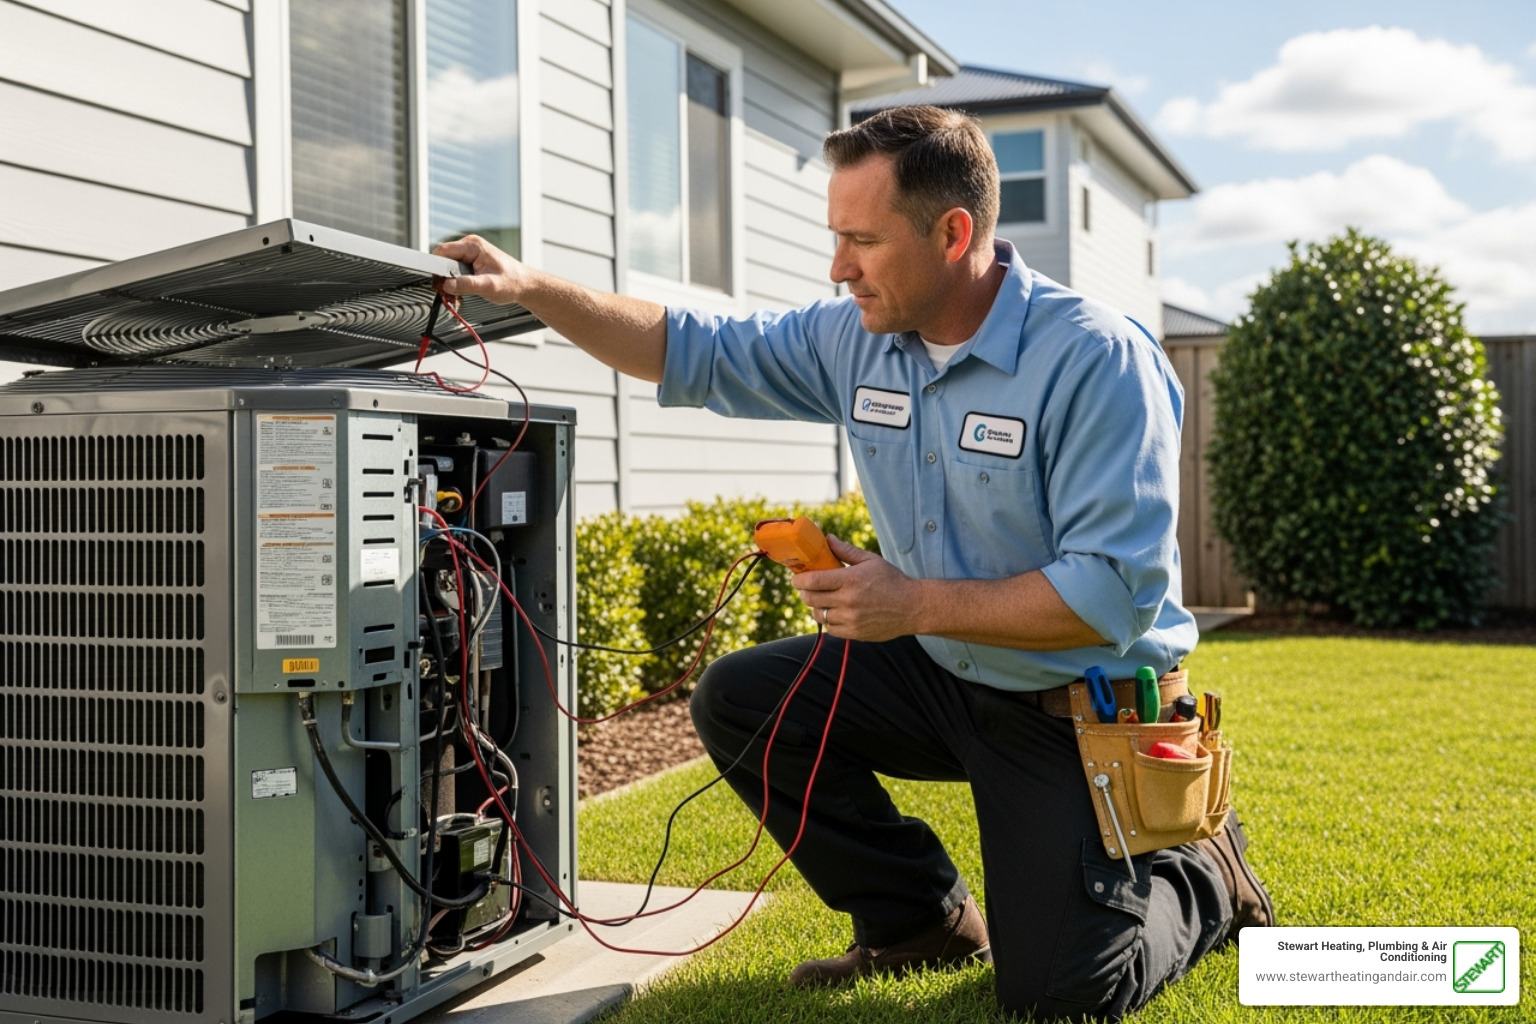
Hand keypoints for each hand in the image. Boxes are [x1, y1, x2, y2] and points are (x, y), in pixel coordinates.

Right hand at [433, 234, 535, 305]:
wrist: (524, 284)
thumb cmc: (512, 283)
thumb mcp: (489, 286)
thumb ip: (467, 285)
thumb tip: (447, 284)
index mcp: (473, 245)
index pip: (442, 251)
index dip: (436, 267)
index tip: (437, 283)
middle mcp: (470, 245)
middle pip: (443, 258)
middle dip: (442, 277)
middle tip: (447, 293)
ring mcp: (470, 252)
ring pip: (447, 265)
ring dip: (448, 281)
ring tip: (455, 295)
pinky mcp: (471, 260)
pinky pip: (455, 269)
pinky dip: (455, 281)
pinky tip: (460, 291)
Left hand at [791, 536, 921, 641]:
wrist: (913, 607)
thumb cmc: (892, 580)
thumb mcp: (871, 560)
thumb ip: (846, 551)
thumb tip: (827, 538)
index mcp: (851, 580)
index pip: (813, 581)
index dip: (799, 580)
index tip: (796, 578)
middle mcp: (849, 601)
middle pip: (811, 599)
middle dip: (804, 593)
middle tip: (806, 588)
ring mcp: (851, 619)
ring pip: (819, 615)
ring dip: (816, 608)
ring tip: (822, 600)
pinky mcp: (855, 633)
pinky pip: (830, 629)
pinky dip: (828, 621)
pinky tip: (834, 613)